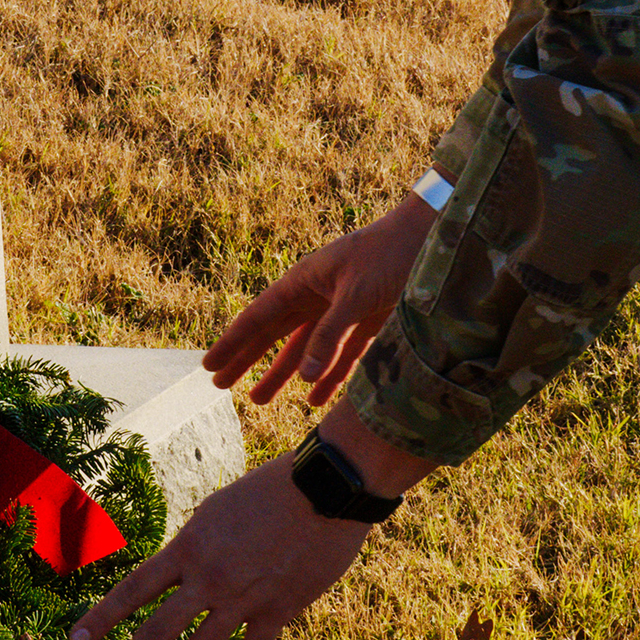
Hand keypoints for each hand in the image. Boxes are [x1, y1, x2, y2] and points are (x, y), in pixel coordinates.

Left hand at [67, 436, 389, 639]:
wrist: (325, 489)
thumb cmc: (271, 489)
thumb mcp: (218, 509)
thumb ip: (195, 543)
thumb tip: (179, 567)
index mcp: (189, 548)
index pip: (134, 589)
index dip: (102, 617)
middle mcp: (209, 578)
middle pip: (157, 629)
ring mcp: (243, 598)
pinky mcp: (278, 610)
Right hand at [203, 192, 433, 408]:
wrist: (432, 240)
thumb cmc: (389, 255)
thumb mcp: (355, 294)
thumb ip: (329, 334)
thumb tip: (304, 376)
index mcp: (304, 281)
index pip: (259, 317)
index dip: (233, 343)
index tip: (208, 366)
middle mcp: (317, 296)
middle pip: (274, 336)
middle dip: (247, 361)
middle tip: (219, 386)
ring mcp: (340, 310)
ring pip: (305, 350)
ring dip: (283, 375)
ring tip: (258, 400)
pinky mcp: (366, 322)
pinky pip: (340, 355)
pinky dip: (328, 377)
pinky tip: (314, 398)